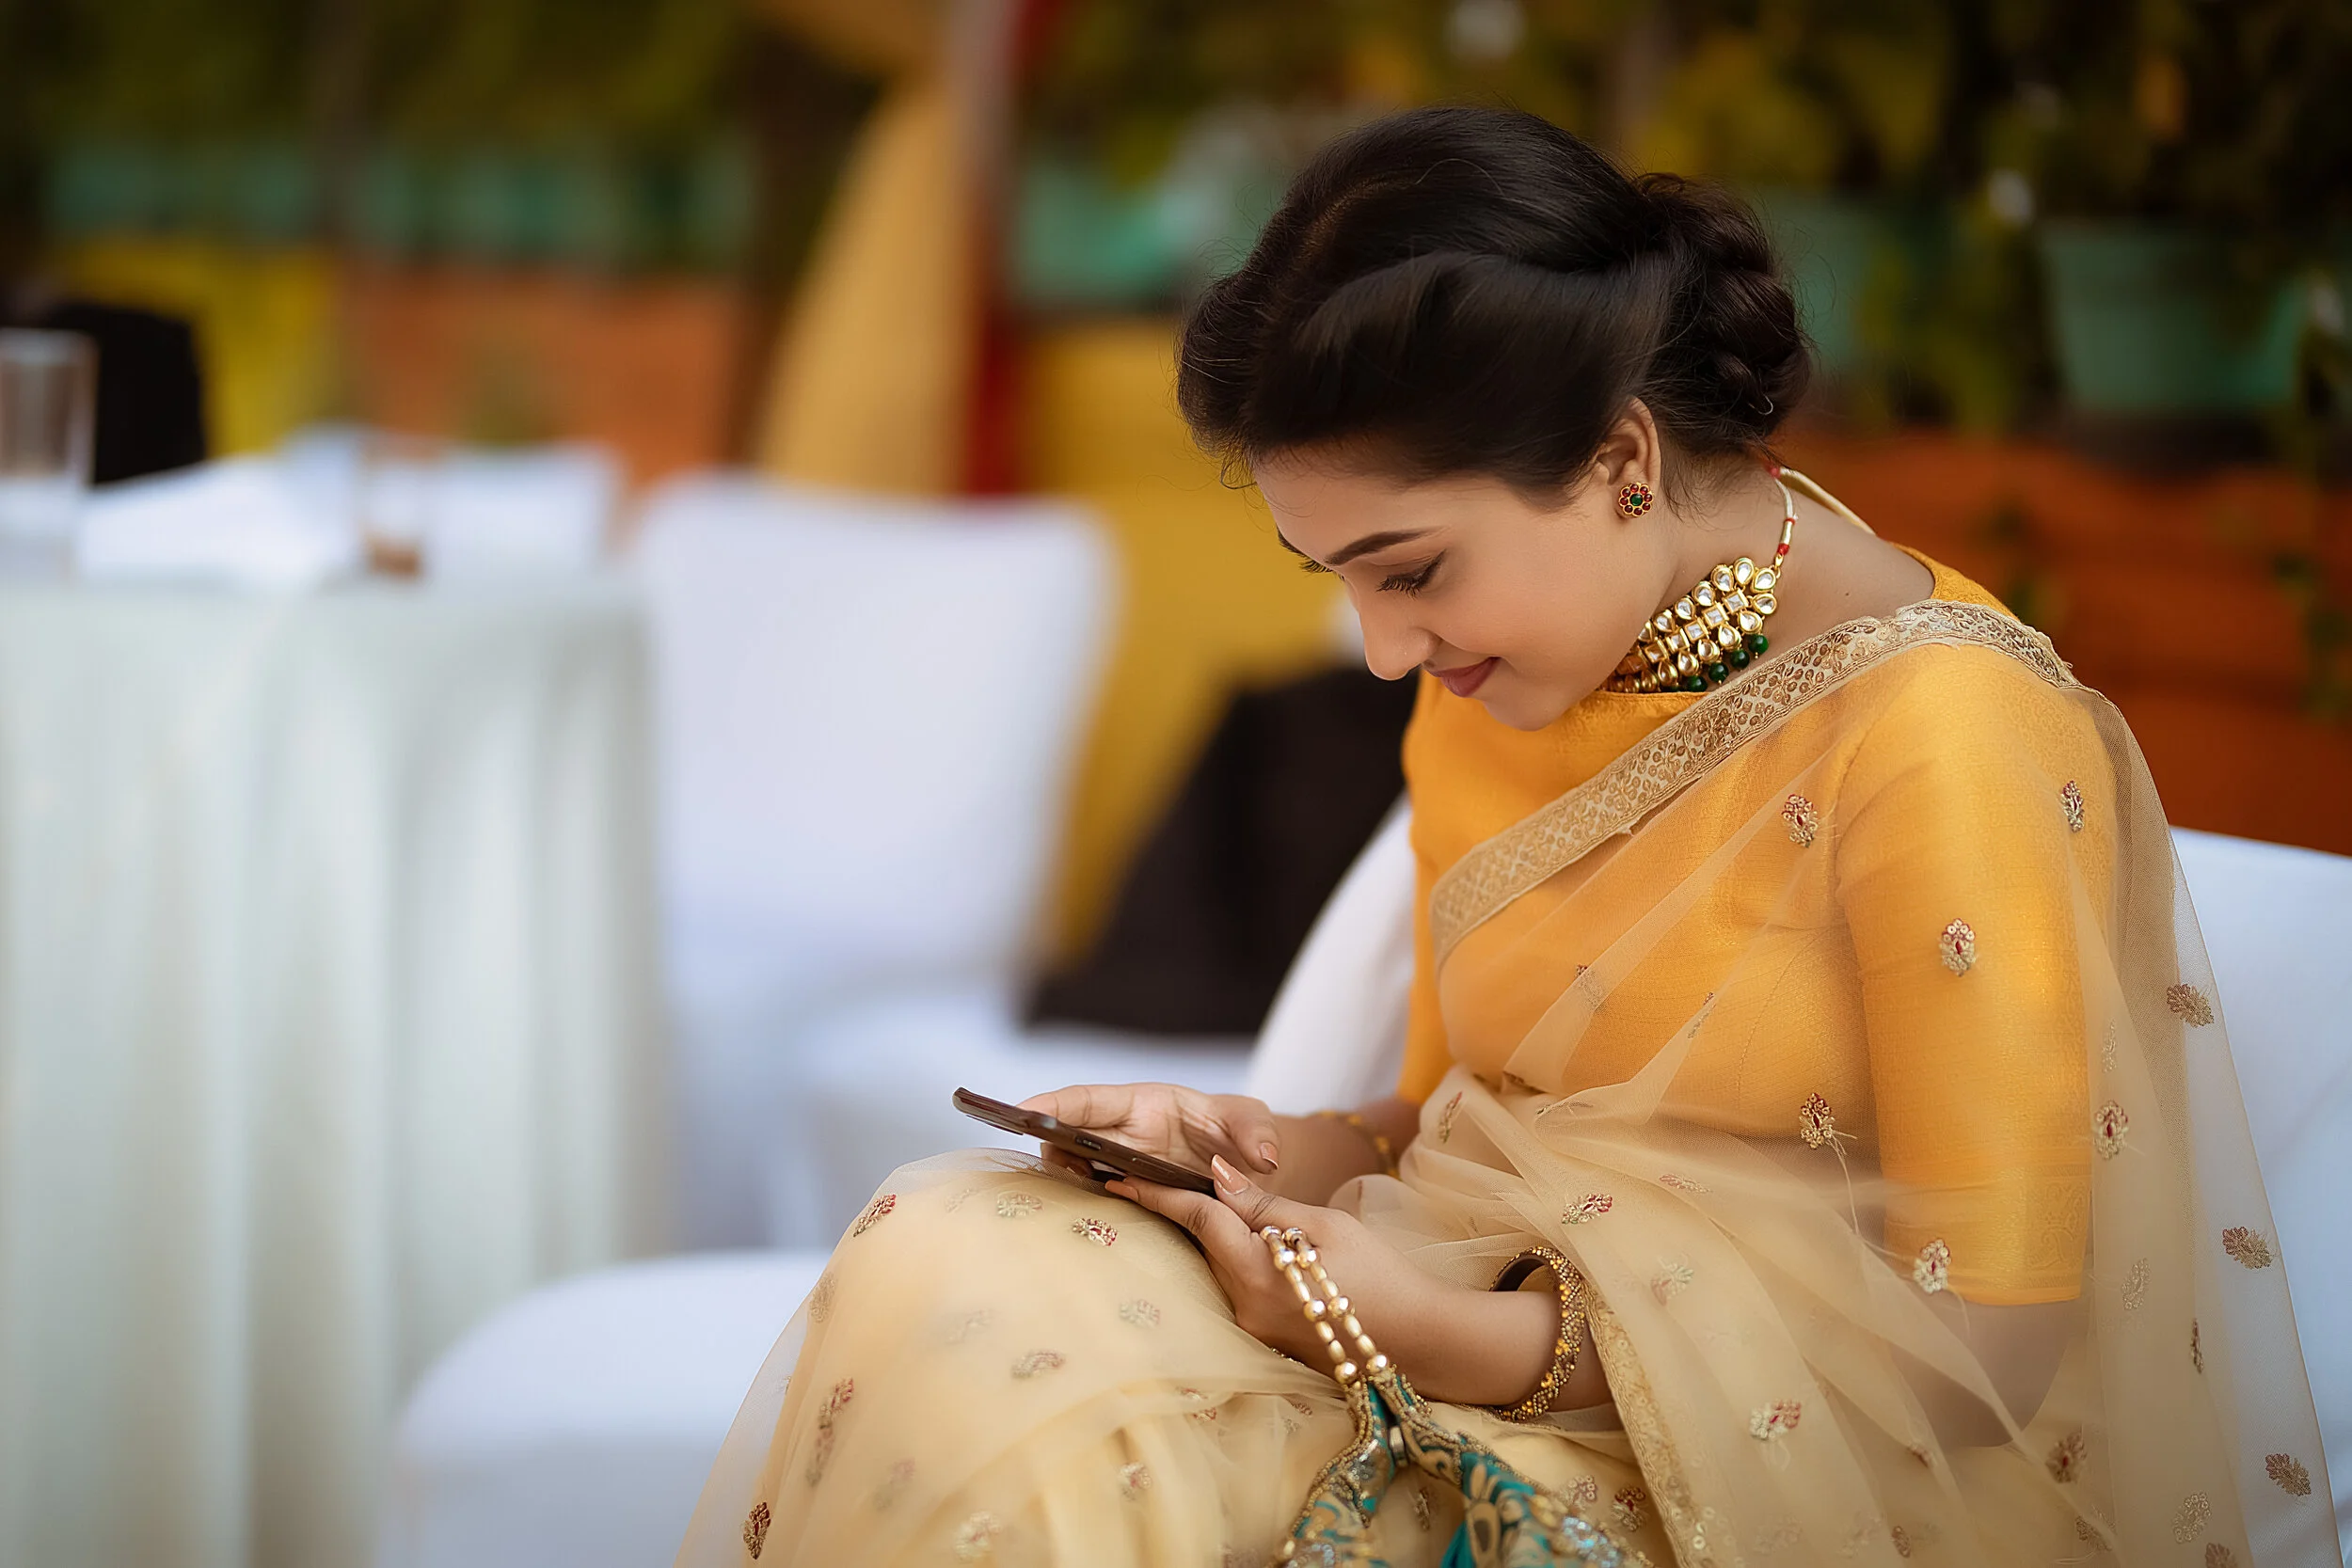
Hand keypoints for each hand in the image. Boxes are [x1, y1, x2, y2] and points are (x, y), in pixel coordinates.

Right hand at [1019, 1082, 1282, 1183]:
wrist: (1246, 1168)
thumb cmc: (1242, 1132)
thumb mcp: (1254, 1122)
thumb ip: (1257, 1133)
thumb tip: (1263, 1158)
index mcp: (1143, 1103)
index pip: (1088, 1099)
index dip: (1052, 1104)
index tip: (1021, 1112)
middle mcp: (1121, 1131)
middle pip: (1066, 1134)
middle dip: (1045, 1146)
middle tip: (1046, 1170)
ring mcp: (1119, 1163)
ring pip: (1071, 1166)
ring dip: (1061, 1180)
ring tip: (1069, 1199)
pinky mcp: (1124, 1190)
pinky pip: (1091, 1194)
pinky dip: (1080, 1203)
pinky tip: (1084, 1220)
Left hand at [1107, 1154, 1448, 1377]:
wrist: (1420, 1340)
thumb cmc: (1380, 1274)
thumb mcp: (1325, 1224)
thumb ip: (1266, 1204)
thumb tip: (1218, 1174)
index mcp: (1257, 1272)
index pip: (1198, 1220)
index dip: (1161, 1193)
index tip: (1121, 1176)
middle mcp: (1245, 1306)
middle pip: (1204, 1245)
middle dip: (1185, 1212)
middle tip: (1156, 1178)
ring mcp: (1255, 1328)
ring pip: (1220, 1268)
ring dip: (1213, 1238)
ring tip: (1211, 1204)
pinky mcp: (1268, 1340)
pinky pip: (1239, 1290)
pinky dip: (1236, 1262)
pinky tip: (1251, 1246)